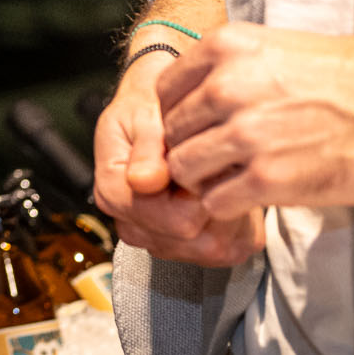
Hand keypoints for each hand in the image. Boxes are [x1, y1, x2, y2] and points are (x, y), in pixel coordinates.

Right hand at [93, 50, 265, 266]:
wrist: (156, 103)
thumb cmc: (148, 105)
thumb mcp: (142, 112)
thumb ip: (147, 146)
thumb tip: (143, 181)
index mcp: (114, 191)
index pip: (173, 221)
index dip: (201, 194)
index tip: (210, 163)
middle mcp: (133, 223)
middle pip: (195, 242)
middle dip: (218, 205)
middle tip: (221, 166)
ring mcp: (160, 239)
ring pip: (215, 250)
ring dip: (230, 214)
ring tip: (222, 175)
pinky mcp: (188, 246)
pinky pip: (230, 250)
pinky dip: (239, 223)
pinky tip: (227, 191)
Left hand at [158, 21, 353, 220]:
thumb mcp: (283, 48)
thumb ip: (233, 69)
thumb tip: (200, 96)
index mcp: (227, 47)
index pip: (164, 90)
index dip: (177, 117)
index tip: (196, 131)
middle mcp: (226, 86)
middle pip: (172, 133)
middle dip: (187, 152)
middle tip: (214, 165)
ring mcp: (245, 134)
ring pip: (184, 170)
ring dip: (204, 182)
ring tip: (231, 183)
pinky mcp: (269, 179)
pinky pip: (216, 202)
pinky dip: (226, 207)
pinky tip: (251, 200)